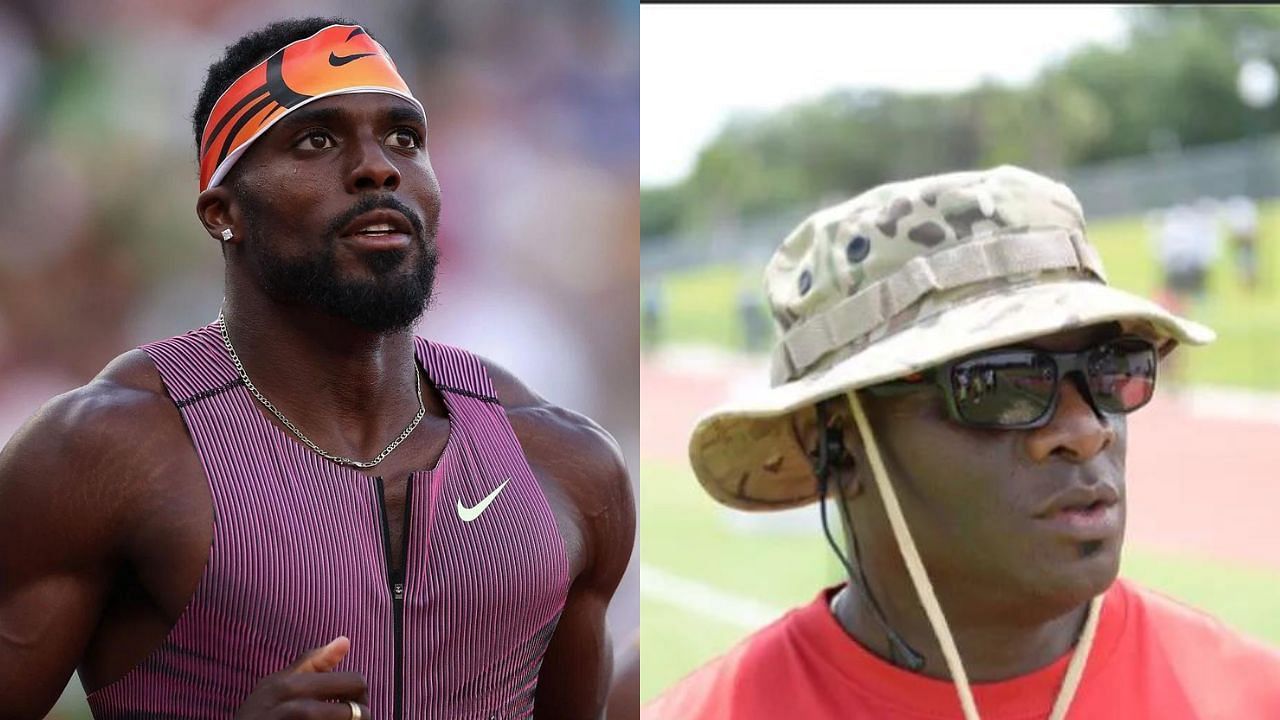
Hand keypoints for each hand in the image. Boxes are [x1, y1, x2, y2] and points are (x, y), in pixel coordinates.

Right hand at [234, 636, 371, 718]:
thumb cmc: (259, 715)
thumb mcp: (277, 684)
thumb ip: (312, 663)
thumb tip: (346, 641)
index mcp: (289, 685)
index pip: (353, 682)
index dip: (359, 694)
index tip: (351, 703)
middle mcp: (291, 708)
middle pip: (355, 710)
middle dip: (359, 714)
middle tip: (351, 718)